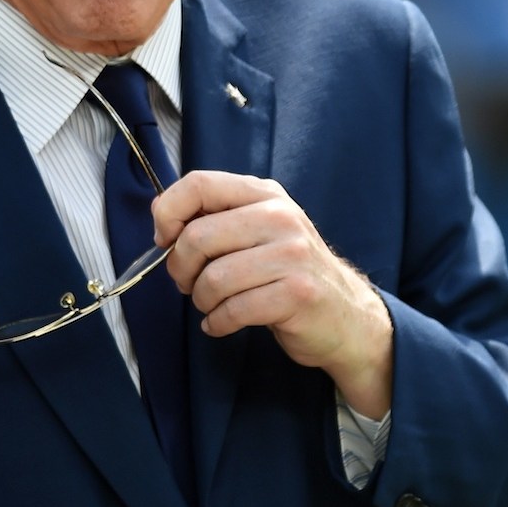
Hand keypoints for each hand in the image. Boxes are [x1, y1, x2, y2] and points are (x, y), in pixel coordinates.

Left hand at [151, 170, 393, 417]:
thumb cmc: (289, 272)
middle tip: (188, 283)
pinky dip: (217, 322)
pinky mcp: (297, 294)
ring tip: (211, 305)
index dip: (168, 212)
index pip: (199, 184)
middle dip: (180, 268)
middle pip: (197, 237)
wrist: (346, 315)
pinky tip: (222, 322)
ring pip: (213, 278)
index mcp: (265, 194)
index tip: (164, 239)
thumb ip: (216, 217)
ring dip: (201, 300)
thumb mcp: (259, 230)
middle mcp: (280, 217)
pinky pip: (232, 310)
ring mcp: (292, 255)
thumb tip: (161, 217)